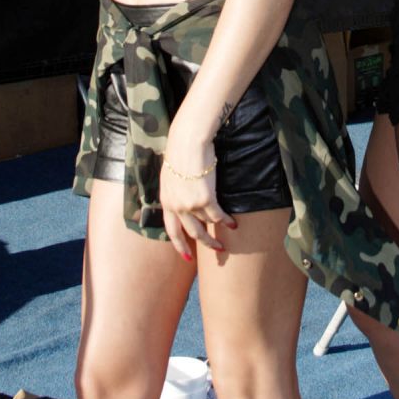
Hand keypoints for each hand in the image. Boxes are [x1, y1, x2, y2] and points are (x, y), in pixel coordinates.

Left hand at [160, 141, 235, 257]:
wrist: (188, 141)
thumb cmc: (181, 151)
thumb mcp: (171, 175)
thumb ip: (176, 191)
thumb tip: (184, 197)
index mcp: (166, 201)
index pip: (171, 230)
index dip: (180, 245)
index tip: (187, 257)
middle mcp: (176, 207)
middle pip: (192, 232)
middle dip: (205, 242)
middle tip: (216, 249)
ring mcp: (190, 205)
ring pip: (207, 223)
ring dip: (218, 228)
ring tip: (228, 230)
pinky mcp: (205, 199)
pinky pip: (217, 216)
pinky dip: (226, 221)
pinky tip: (232, 224)